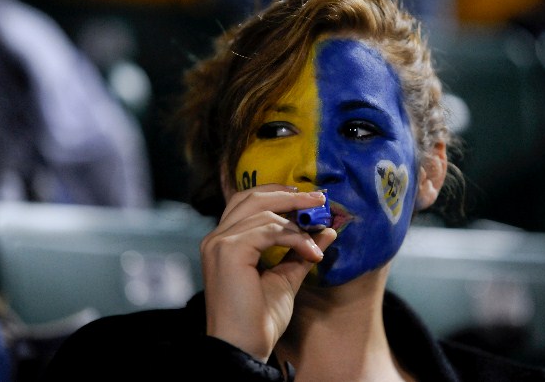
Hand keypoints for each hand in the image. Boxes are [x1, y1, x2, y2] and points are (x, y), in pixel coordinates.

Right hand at [200, 184, 336, 361]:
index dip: (278, 194)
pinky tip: (312, 253)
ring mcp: (220, 242)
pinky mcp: (229, 251)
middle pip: (253, 197)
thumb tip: (327, 230)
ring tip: (318, 240)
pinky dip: (295, 237)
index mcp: (224, 242)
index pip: (247, 201)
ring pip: (264, 212)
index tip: (308, 199)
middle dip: (290, 196)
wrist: (243, 349)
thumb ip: (301, 251)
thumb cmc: (258, 320)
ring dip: (298, 223)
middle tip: (319, 199)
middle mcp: (217, 237)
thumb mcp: (285, 278)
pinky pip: (269, 230)